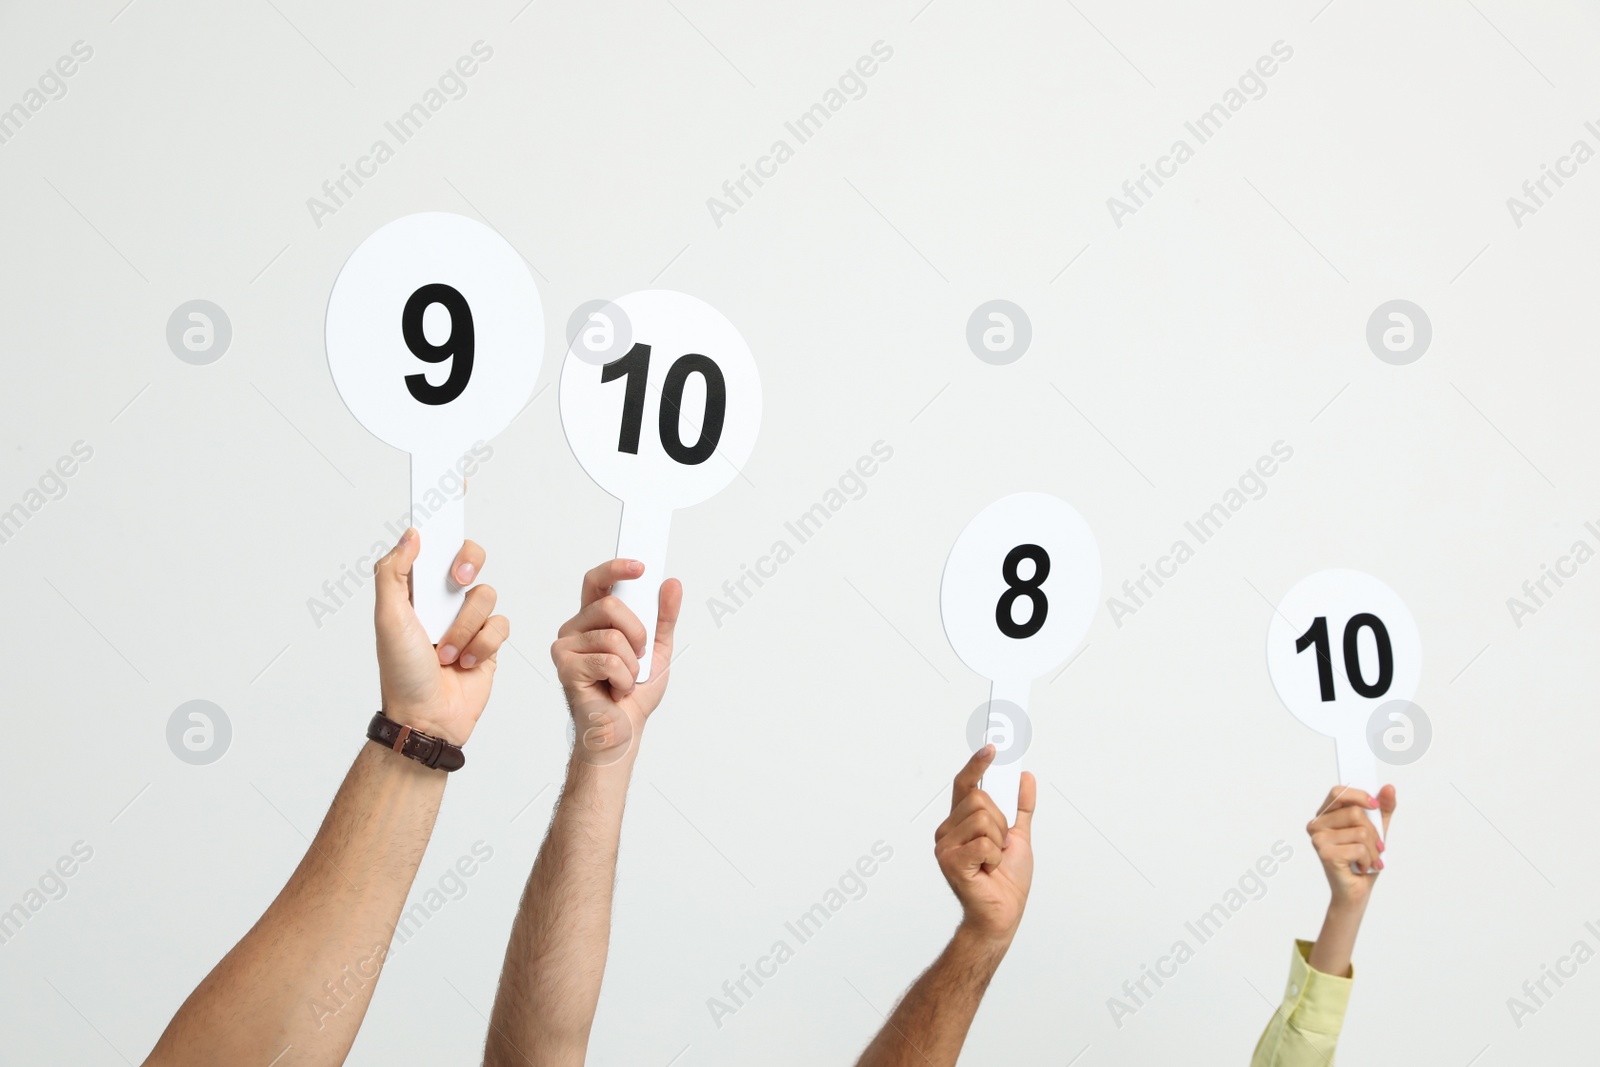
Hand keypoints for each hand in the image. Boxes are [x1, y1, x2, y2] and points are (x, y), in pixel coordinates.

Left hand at [374, 529, 508, 746]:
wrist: (428, 717)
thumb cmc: (401, 673)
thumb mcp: (387, 618)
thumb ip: (394, 572)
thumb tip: (411, 535)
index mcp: (415, 588)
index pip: (430, 543)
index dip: (443, 514)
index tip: (455, 481)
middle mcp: (442, 599)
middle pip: (469, 557)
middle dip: (466, 565)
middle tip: (454, 580)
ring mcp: (467, 619)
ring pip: (486, 594)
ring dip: (466, 626)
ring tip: (447, 651)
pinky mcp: (489, 641)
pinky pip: (501, 624)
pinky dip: (482, 645)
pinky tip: (465, 663)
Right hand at [551, 559, 681, 764]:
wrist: (622, 731)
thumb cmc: (633, 693)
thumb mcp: (658, 649)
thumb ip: (664, 616)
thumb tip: (671, 583)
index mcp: (594, 619)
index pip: (598, 582)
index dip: (616, 569)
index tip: (641, 566)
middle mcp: (575, 628)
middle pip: (610, 606)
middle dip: (638, 633)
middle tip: (640, 655)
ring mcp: (566, 647)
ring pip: (613, 636)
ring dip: (631, 664)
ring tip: (625, 679)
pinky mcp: (565, 668)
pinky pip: (608, 660)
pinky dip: (623, 679)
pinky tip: (615, 690)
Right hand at [934, 746, 1034, 945]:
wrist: (1002, 914)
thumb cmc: (1006, 880)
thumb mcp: (1020, 836)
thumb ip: (1021, 807)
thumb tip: (1025, 777)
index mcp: (961, 822)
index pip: (965, 784)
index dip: (977, 764)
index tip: (992, 747)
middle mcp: (948, 830)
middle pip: (980, 799)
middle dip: (1000, 822)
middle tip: (1000, 845)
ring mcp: (945, 846)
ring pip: (983, 819)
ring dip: (998, 842)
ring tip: (992, 860)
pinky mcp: (949, 861)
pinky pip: (984, 842)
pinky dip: (994, 857)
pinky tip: (987, 870)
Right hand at [1307, 785, 1394, 908]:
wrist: (1355, 892)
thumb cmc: (1362, 860)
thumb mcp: (1376, 830)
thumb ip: (1382, 809)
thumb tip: (1389, 788)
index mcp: (1325, 815)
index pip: (1338, 792)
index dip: (1359, 796)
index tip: (1375, 805)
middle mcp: (1317, 825)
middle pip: (1355, 813)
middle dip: (1373, 833)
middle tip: (1375, 847)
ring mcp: (1318, 839)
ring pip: (1360, 832)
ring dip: (1372, 850)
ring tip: (1368, 860)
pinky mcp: (1325, 854)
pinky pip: (1359, 848)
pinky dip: (1367, 860)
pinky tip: (1361, 867)